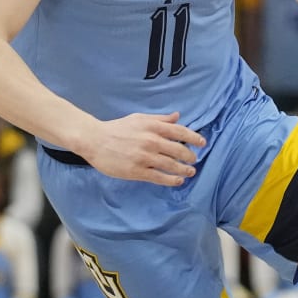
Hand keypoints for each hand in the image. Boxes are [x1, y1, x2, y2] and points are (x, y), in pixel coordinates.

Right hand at [78, 112, 205, 185]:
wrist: (95, 140)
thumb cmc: (117, 128)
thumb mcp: (139, 118)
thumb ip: (160, 119)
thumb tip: (177, 116)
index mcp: (153, 127)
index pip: (180, 132)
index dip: (194, 138)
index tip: (203, 143)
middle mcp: (151, 141)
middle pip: (179, 150)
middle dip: (190, 156)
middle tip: (194, 160)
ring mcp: (145, 157)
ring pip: (172, 166)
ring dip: (185, 170)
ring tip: (190, 172)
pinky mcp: (137, 171)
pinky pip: (159, 177)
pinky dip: (172, 180)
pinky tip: (178, 181)